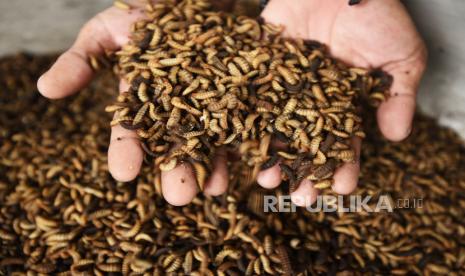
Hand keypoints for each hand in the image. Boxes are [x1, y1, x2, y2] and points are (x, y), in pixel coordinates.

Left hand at [258, 0, 426, 205]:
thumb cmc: (374, 15)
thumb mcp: (400, 57)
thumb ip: (398, 95)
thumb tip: (397, 135)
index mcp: (343, 103)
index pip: (343, 142)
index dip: (343, 166)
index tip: (341, 188)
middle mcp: (311, 101)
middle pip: (304, 144)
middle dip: (304, 172)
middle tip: (300, 197)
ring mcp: (283, 87)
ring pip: (274, 128)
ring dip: (271, 156)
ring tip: (267, 179)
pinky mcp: (259, 68)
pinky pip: (251, 97)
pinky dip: (244, 119)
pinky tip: (240, 143)